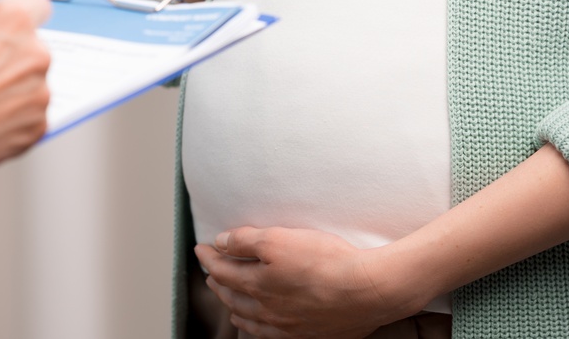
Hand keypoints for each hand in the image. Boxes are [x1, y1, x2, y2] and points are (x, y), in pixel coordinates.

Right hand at [0, 0, 52, 179]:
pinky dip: (10, 121)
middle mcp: (34, 55)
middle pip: (31, 48)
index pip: (34, 3)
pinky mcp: (35, 129)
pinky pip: (28, 117)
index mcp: (10, 22)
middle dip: (7, 57)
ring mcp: (38, 95)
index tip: (7, 24)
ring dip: (9, 91)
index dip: (17, 13)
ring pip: (30, 85)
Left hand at [194, 226, 420, 337]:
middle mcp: (267, 310)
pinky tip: (259, 324)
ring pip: (248, 318)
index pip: (221, 270)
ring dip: (234, 305)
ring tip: (228, 299)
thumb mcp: (280, 239)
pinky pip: (270, 334)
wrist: (367, 291)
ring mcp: (286, 326)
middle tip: (211, 271)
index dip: (208, 257)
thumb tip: (220, 243)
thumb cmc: (326, 262)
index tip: (201, 247)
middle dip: (217, 281)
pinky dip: (256, 327)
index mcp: (257, 285)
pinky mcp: (307, 334)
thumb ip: (246, 241)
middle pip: (232, 295)